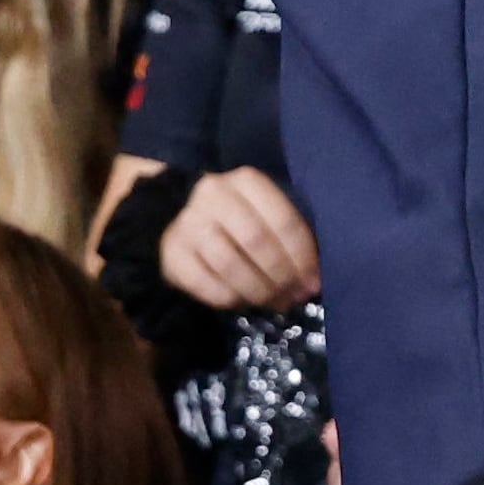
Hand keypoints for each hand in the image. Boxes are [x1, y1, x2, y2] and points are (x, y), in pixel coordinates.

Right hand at [159, 166, 323, 313]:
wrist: (181, 216)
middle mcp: (214, 197)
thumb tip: (312, 276)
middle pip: (257, 242)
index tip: (313, 281)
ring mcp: (187, 225)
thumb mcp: (265, 211)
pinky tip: (245, 302)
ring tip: (275, 303)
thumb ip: (288, 234)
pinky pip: (206, 285)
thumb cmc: (240, 216)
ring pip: (230, 266)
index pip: (283, 220)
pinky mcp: (171, 254)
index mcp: (246, 181)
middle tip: (294, 297)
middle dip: (282, 276)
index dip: (302, 256)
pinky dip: (231, 299)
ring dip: (259, 291)